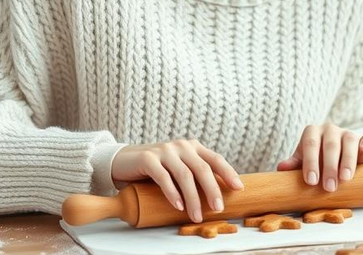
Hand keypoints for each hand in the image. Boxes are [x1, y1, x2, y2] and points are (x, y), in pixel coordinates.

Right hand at [110, 139, 244, 222]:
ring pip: (184, 175)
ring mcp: (164, 151)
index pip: (215, 159)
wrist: (123, 161)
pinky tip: (178, 206)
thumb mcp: (178, 169)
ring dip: (193, 198)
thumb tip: (218, 198)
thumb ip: (194, 176)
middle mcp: (181, 146)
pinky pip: (163, 177)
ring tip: (196, 215)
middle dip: (212, 190)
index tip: (239, 188)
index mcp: (192, 147)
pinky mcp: (148, 158)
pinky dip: (172, 193)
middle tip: (218, 208)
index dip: (228, 172)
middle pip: (202, 168)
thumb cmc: (156, 170)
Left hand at [275, 123, 362, 191]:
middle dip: (329, 167)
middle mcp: (329, 129)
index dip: (310, 162)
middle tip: (329, 187)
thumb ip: (295, 165)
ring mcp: (348, 133)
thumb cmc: (317, 163)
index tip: (311, 181)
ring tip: (345, 178)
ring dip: (347, 160)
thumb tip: (281, 168)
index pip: (309, 144)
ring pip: (349, 141)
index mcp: (312, 133)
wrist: (339, 162)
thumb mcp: (306, 163)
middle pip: (330, 145)